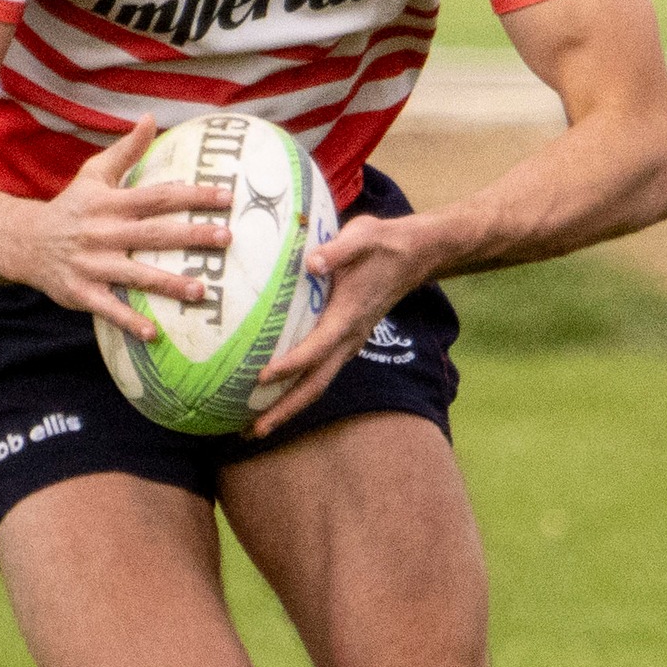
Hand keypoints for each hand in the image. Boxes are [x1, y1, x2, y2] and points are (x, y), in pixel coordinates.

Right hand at [16, 117, 231, 340]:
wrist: (23, 241)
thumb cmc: (71, 207)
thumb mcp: (93, 174)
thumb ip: (126, 150)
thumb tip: (152, 119)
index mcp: (111, 203)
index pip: (158, 196)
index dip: (192, 195)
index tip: (226, 196)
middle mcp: (103, 233)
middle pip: (154, 234)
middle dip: (191, 236)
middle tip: (227, 238)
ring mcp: (92, 265)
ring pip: (135, 275)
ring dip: (168, 284)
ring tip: (201, 291)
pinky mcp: (81, 293)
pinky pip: (108, 309)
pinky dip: (129, 321)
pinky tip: (154, 334)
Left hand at [248, 211, 431, 436]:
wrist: (412, 255)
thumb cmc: (381, 243)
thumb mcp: (362, 236)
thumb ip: (337, 249)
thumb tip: (311, 262)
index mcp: (348, 316)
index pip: (317, 347)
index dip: (292, 363)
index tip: (263, 376)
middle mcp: (348, 338)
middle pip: (315, 384)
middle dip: (285, 409)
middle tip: (254, 430)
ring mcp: (347, 344)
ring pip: (317, 384)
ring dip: (288, 408)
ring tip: (254, 428)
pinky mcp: (343, 342)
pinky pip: (318, 373)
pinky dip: (295, 391)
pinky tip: (271, 397)